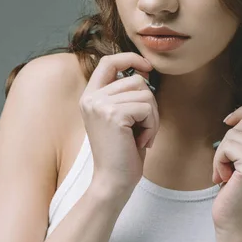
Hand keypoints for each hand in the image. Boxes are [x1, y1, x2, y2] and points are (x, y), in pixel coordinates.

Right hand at [80, 53, 158, 194]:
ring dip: (152, 117)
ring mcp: (100, 104)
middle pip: (136, 80)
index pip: (108, 61)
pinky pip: (146, 108)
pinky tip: (140, 141)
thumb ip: (126, 94)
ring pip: (145, 93)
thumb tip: (144, 70)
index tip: (148, 67)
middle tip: (143, 128)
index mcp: (90, 96)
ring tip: (140, 136)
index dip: (130, 58)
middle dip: (149, 104)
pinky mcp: (113, 114)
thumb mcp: (121, 117)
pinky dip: (151, 125)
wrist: (113, 182)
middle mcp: (91, 97)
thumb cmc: (122, 152)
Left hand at [211, 104, 241, 240]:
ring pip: (234, 134)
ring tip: (228, 173)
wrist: (237, 222)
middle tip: (230, 163)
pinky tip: (225, 177)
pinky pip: (226, 146)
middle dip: (230, 139)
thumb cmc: (241, 189)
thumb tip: (239, 115)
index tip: (229, 121)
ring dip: (222, 152)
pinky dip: (218, 160)